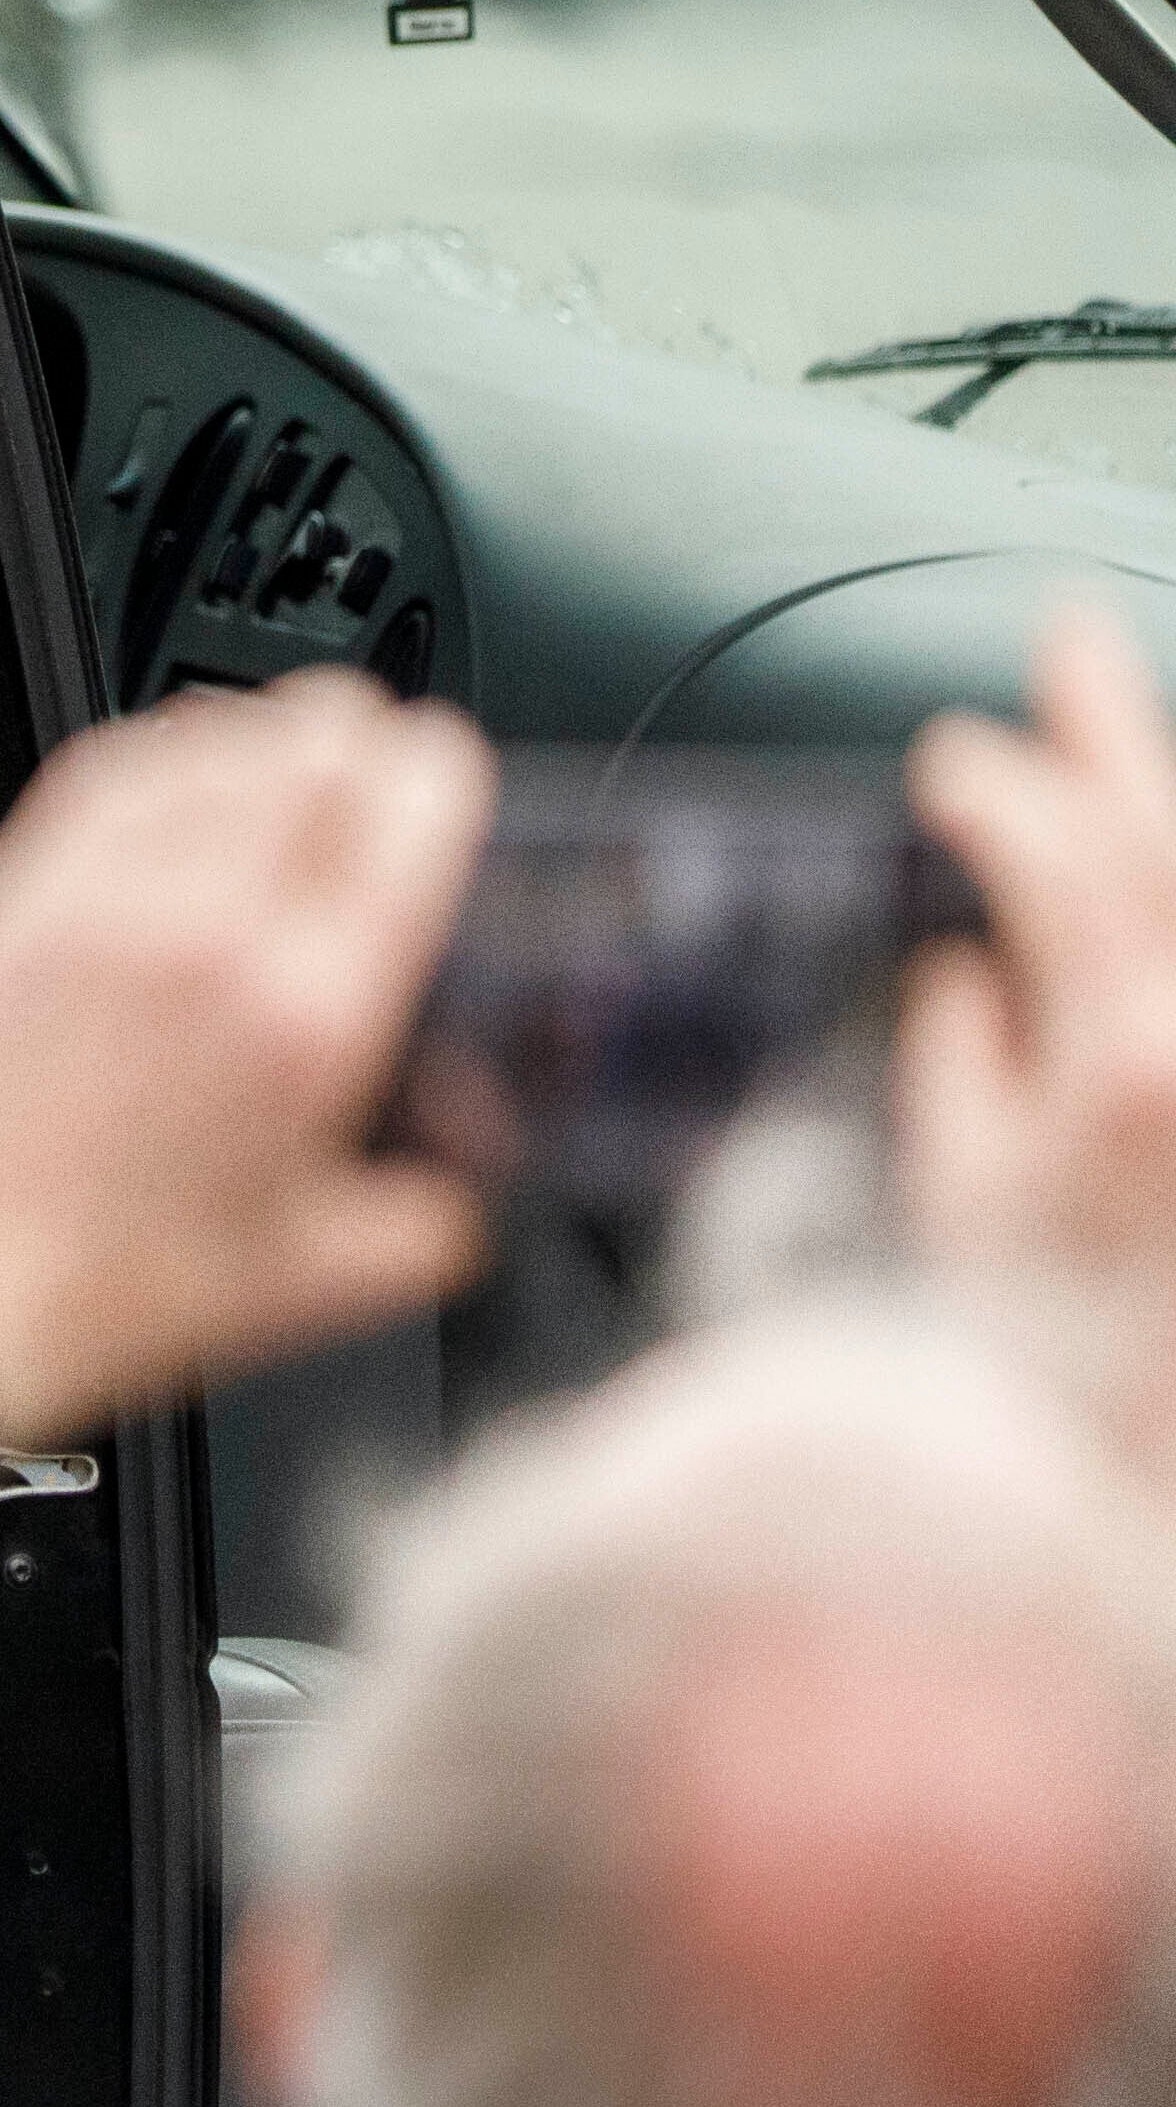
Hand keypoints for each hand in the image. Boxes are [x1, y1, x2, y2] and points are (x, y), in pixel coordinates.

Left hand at [0, 674, 491, 1448]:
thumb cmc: (107, 1286)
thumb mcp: (319, 1280)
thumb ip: (428, 1220)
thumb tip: (466, 1184)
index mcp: (308, 1013)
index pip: (409, 813)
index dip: (444, 774)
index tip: (447, 779)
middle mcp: (210, 931)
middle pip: (317, 747)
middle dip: (365, 743)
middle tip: (375, 770)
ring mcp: (103, 903)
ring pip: (214, 740)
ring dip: (269, 737)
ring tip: (290, 761)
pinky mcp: (15, 897)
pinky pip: (110, 771)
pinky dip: (167, 753)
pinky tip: (181, 776)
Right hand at [902, 600, 1175, 1443]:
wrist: (1144, 1459)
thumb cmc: (1048, 1353)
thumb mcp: (957, 1205)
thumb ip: (963, 1071)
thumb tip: (970, 987)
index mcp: (1119, 1061)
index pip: (1057, 864)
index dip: (998, 788)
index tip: (953, 762)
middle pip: (1165, 844)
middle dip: (1111, 730)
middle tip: (1069, 646)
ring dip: (1165, 796)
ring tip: (1129, 717)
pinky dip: (1173, 903)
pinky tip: (1162, 863)